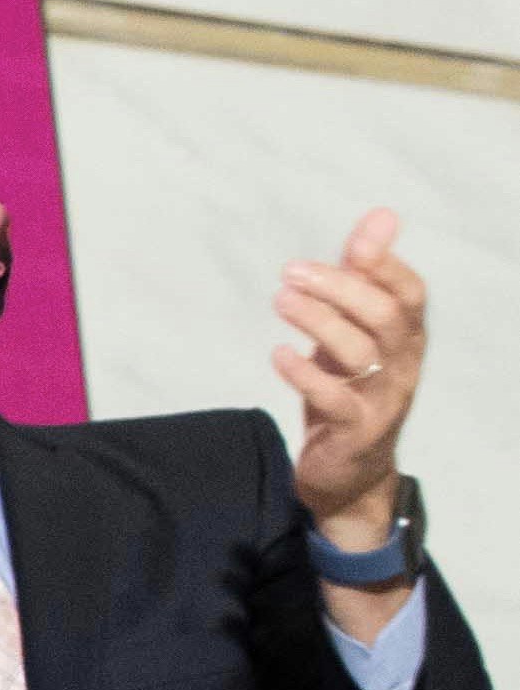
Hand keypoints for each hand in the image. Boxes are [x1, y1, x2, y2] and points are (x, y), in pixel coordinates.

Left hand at [278, 207, 427, 538]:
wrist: (349, 473)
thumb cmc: (350, 389)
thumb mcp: (353, 333)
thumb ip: (360, 278)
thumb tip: (381, 216)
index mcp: (404, 338)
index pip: (410, 293)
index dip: (386, 263)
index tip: (359, 237)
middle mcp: (402, 365)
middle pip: (384, 316)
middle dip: (341, 287)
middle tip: (291, 271)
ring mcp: (382, 399)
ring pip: (360, 352)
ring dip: (318, 321)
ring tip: (281, 300)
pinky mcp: (356, 430)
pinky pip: (334, 398)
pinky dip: (304, 373)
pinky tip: (279, 354)